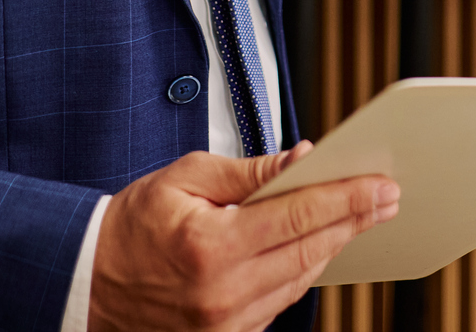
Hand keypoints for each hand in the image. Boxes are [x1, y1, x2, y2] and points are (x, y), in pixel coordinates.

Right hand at [88, 142, 398, 331]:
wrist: (87, 284)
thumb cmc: (131, 227)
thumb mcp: (183, 179)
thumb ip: (247, 172)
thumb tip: (299, 161)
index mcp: (211, 247)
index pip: (297, 217)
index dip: (346, 199)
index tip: (381, 185)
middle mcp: (224, 294)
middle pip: (310, 252)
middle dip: (354, 221)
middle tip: (387, 196)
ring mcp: (226, 324)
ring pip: (301, 280)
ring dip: (334, 246)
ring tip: (360, 216)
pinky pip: (281, 302)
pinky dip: (303, 271)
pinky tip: (318, 246)